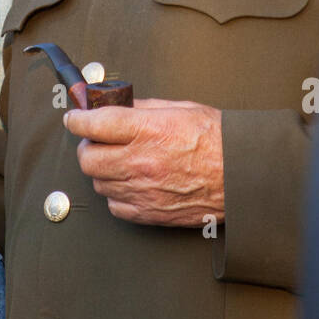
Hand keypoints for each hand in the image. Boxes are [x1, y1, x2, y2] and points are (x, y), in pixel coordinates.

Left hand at [63, 98, 223, 226]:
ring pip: (99, 183)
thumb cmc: (219, 141)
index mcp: (147, 131)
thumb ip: (144, 107)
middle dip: (88, 146)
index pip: (94, 124)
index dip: (77, 119)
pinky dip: (116, 193)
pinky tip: (130, 182)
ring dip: (102, 170)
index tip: (75, 117)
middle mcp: (141, 162)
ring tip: (119, 161)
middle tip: (97, 140)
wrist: (243, 175)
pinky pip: (115, 206)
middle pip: (88, 158)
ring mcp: (143, 191)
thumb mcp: (181, 109)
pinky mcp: (150, 213)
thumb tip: (120, 105)